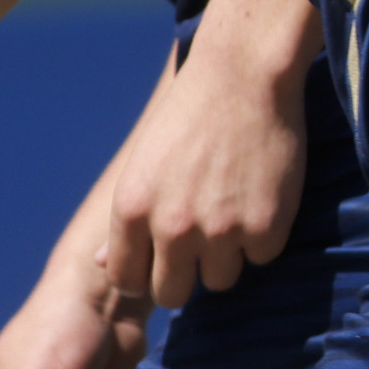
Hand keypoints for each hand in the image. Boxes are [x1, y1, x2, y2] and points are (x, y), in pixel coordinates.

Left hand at [104, 35, 308, 309]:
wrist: (243, 75)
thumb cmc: (188, 117)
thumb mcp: (143, 167)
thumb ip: (125, 223)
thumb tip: (102, 267)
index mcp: (131, 210)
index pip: (127, 281)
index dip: (146, 274)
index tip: (163, 259)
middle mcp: (171, 226)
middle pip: (172, 294)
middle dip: (186, 275)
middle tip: (203, 243)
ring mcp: (220, 230)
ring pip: (220, 280)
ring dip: (228, 255)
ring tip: (234, 209)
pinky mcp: (265, 226)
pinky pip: (262, 257)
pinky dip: (264, 235)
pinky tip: (261, 195)